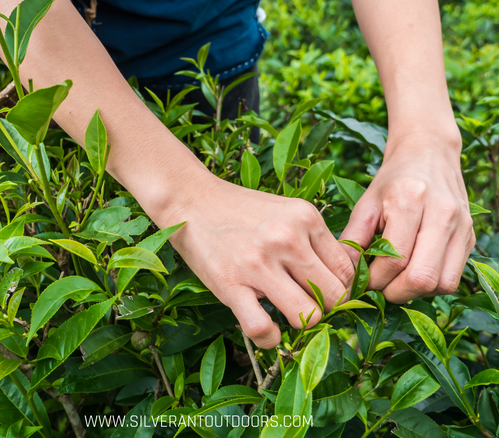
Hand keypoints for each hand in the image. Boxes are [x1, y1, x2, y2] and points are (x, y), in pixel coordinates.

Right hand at [163, 176, 354, 348]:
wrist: (190, 198)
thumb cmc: (240, 208)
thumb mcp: (286, 210)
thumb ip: (314, 238)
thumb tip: (343, 275)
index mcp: (306, 218)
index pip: (347, 270)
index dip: (343, 289)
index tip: (328, 295)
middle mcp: (287, 239)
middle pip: (334, 296)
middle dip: (326, 308)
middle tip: (308, 304)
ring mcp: (259, 263)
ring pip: (309, 316)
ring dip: (301, 323)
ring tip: (285, 313)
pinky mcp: (231, 284)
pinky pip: (263, 329)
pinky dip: (269, 338)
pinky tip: (265, 327)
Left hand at [340, 130, 474, 302]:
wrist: (428, 153)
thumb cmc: (393, 179)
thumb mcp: (366, 202)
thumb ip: (353, 237)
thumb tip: (343, 273)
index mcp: (410, 200)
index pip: (394, 259)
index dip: (375, 279)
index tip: (361, 282)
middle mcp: (442, 214)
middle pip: (422, 277)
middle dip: (395, 292)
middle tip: (377, 288)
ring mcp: (461, 226)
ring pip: (442, 283)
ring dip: (415, 292)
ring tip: (395, 282)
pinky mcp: (470, 237)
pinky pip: (453, 277)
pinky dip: (431, 285)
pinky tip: (412, 273)